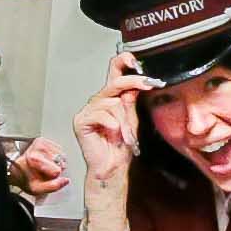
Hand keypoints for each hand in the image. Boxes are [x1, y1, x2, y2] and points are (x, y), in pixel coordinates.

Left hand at [6, 137, 67, 200]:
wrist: (18, 169)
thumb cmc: (26, 178)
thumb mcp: (36, 189)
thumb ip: (52, 186)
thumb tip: (65, 180)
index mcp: (33, 158)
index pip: (56, 171)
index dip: (53, 177)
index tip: (44, 176)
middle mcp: (37, 147)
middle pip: (60, 163)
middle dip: (55, 169)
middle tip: (43, 171)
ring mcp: (41, 142)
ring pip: (62, 157)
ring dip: (56, 163)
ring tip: (44, 166)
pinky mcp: (45, 140)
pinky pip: (60, 151)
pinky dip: (56, 157)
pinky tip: (46, 160)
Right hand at [73, 54, 141, 197]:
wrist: (113, 168)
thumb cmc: (122, 147)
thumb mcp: (132, 119)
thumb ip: (131, 101)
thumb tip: (137, 82)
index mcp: (110, 97)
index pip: (114, 72)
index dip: (123, 62)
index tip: (137, 62)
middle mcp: (98, 101)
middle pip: (114, 82)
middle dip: (133, 82)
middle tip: (149, 84)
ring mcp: (88, 110)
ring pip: (111, 102)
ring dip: (124, 119)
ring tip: (126, 134)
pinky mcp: (81, 121)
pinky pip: (101, 114)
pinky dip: (112, 124)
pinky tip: (114, 132)